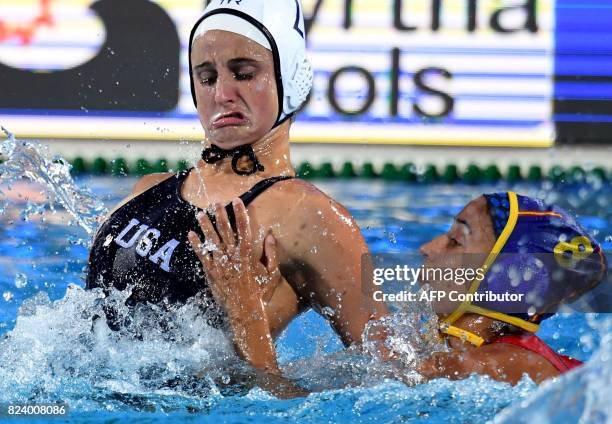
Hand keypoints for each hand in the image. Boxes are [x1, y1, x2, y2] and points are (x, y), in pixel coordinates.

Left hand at [188, 198, 280, 319]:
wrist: (245, 312)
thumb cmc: (260, 293)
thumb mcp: (272, 274)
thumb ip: (271, 254)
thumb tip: (270, 235)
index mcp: (248, 256)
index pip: (244, 230)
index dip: (241, 214)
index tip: (237, 201)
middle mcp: (233, 258)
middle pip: (226, 232)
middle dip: (221, 216)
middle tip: (216, 202)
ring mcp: (220, 265)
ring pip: (212, 241)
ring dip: (206, 227)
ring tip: (200, 214)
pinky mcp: (211, 273)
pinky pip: (202, 256)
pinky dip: (196, 245)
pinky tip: (190, 234)